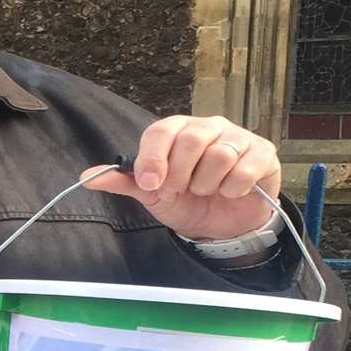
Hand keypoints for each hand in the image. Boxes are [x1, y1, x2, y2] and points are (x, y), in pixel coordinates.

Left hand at [80, 116, 279, 239]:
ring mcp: (238, 137)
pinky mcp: (263, 153)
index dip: (154, 159)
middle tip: (180, 192)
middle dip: (181, 175)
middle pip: (192, 140)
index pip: (161, 131)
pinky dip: (234, 188)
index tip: (151, 185)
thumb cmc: (187, 201)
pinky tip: (231, 192)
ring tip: (206, 191)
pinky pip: (246, 168)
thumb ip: (124, 182)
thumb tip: (87, 178)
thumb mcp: (152, 195)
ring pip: (220, 154)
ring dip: (208, 184)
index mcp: (178, 131)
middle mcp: (209, 127)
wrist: (222, 224)